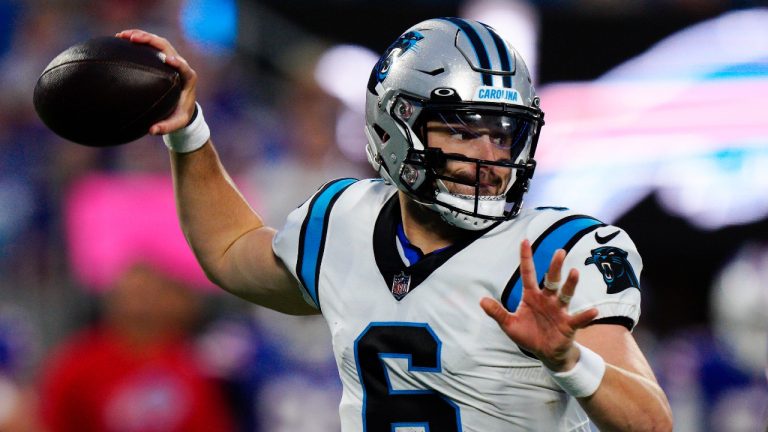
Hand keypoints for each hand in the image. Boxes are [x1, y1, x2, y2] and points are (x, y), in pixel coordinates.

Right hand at [115, 30, 197, 135]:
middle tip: (134, 39)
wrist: (184, 106)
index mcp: (188, 79)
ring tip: (122, 35)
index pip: (184, 67)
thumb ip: (166, 127)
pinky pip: (150, 46)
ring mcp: (171, 59)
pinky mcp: (162, 57)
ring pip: (158, 43)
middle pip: (168, 48)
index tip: (168, 60)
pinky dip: (137, 41)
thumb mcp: (176, 122)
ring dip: (142, 36)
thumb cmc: (180, 114)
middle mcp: (180, 65)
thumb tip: (152, 131)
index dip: (178, 62)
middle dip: (151, 41)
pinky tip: (119, 40)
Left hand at [480, 240, 597, 371]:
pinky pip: (578, 318)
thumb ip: (497, 313)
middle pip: (551, 279)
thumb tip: (481, 301)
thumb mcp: (509, 325)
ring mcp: (559, 310)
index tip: (524, 241)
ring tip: (574, 272)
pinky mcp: (569, 324)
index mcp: (532, 296)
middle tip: (560, 251)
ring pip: (565, 294)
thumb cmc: (529, 335)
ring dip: (570, 284)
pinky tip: (593, 310)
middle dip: (555, 266)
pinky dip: (586, 315)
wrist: (546, 353)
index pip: (528, 274)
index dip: (526, 258)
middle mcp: (547, 299)